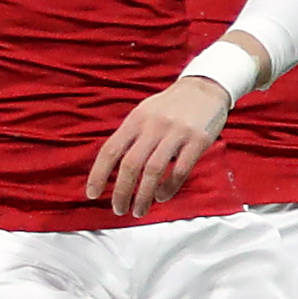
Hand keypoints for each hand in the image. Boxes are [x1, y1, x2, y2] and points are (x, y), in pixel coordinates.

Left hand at [86, 77, 232, 216]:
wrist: (205, 88)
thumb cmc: (171, 106)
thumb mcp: (145, 113)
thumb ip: (131, 137)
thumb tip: (113, 168)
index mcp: (136, 120)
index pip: (110, 150)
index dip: (98, 174)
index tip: (91, 194)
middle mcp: (153, 125)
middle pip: (131, 164)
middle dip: (121, 192)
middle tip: (119, 210)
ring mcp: (176, 132)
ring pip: (153, 171)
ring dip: (143, 196)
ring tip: (139, 210)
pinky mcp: (198, 140)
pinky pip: (180, 170)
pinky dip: (169, 188)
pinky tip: (162, 197)